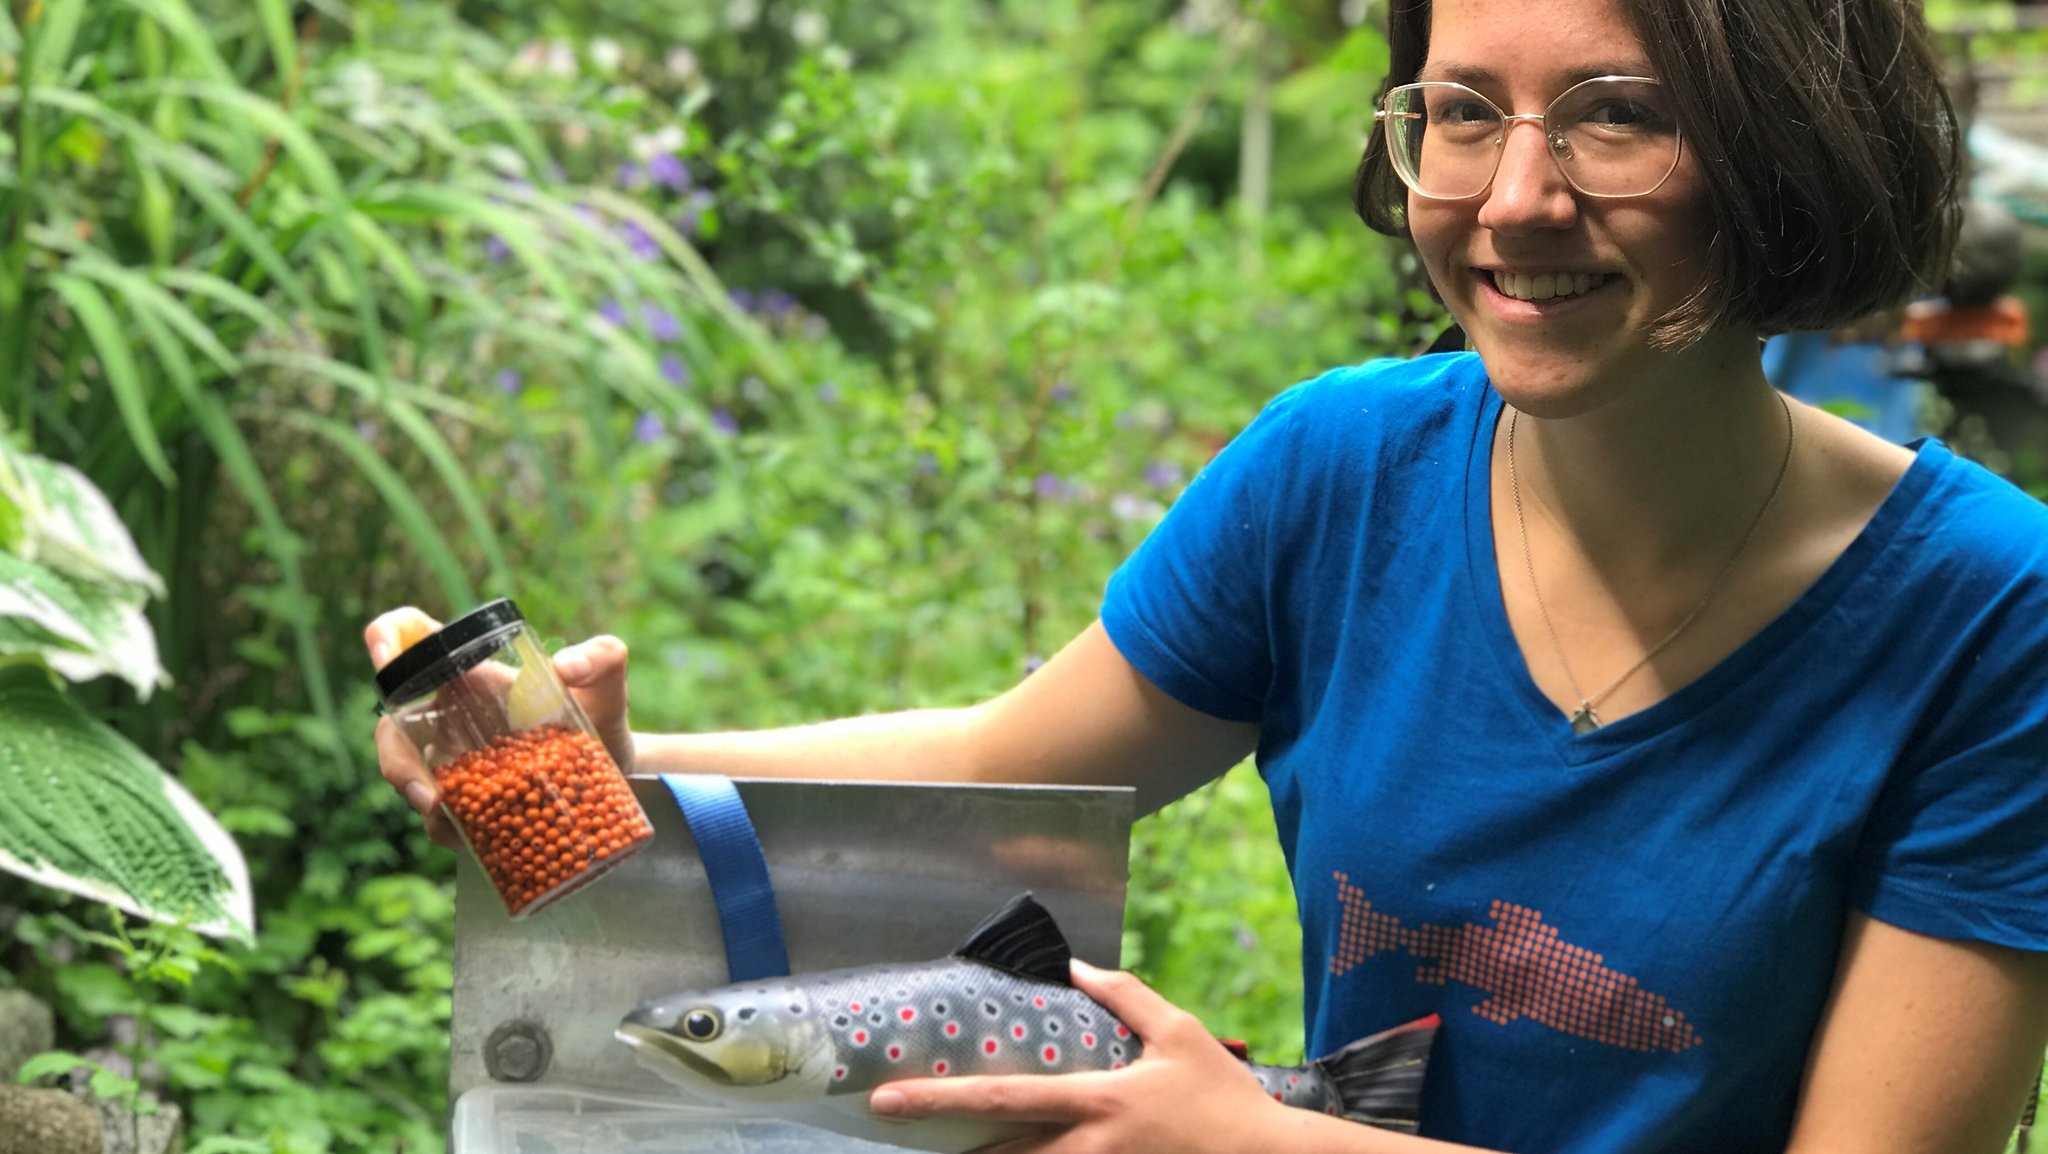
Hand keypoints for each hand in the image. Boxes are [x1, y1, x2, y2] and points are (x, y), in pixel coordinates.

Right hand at [364, 606, 635, 847]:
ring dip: (419, 800)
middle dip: (396, 759)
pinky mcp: (467, 801)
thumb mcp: (607, 685)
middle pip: (393, 728)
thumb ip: (603, 658)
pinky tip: (474, 837)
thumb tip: (567, 664)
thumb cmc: (599, 716)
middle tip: (426, 792)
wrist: (616, 770)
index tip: (384, 654)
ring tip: (448, 819)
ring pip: (410, 777)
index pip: (413, 638)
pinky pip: (440, 818)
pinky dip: (450, 829)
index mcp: (471, 674)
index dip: (388, 636)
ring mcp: (453, 760)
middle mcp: (451, 715)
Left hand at [868, 960, 1289, 1153]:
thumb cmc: (1224, 1097)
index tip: (887, 1099)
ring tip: (949, 1150)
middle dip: (946, 1153)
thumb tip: (1078, 965)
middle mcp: (1089, 1150)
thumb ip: (1125, 996)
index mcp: (1098, 1100)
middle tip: (897, 1131)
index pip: (1002, 1098)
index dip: (938, 1099)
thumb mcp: (1179, 1032)